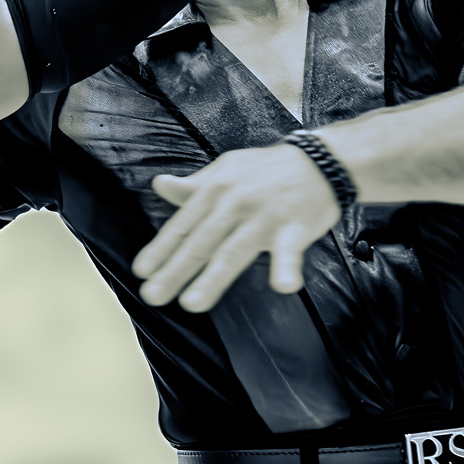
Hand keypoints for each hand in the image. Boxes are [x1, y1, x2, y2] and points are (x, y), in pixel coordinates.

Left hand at [131, 144, 340, 311]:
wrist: (321, 160)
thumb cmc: (268, 169)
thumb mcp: (226, 169)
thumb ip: (194, 186)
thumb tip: (159, 185)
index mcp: (215, 189)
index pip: (182, 225)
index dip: (161, 249)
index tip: (142, 271)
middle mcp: (235, 203)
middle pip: (201, 242)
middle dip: (175, 270)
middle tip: (153, 296)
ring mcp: (265, 216)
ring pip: (235, 251)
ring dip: (213, 278)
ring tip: (192, 303)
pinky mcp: (296, 227)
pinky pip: (291, 251)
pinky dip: (287, 268)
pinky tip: (283, 286)